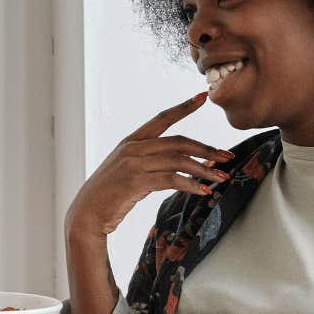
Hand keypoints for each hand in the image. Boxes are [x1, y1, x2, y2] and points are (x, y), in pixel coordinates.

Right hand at [66, 93, 234, 239]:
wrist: (86, 216)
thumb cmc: (108, 197)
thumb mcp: (125, 171)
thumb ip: (146, 162)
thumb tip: (176, 163)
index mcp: (130, 141)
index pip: (162, 118)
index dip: (184, 107)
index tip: (203, 97)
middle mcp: (132, 148)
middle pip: (178, 141)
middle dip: (206, 149)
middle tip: (227, 156)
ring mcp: (133, 164)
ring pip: (178, 160)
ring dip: (203, 169)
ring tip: (221, 178)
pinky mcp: (135, 181)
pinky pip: (171, 179)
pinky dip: (190, 184)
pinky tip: (203, 191)